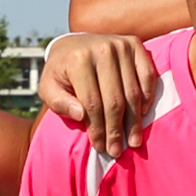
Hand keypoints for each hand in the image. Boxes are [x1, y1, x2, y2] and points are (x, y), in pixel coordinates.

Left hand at [37, 32, 159, 153]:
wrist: (73, 44)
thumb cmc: (61, 72)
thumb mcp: (48, 87)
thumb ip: (59, 102)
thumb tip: (80, 115)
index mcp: (78, 59)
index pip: (92, 103)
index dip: (97, 128)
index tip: (101, 147)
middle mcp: (102, 49)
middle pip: (114, 100)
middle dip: (116, 130)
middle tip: (117, 150)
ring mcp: (121, 45)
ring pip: (132, 92)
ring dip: (134, 121)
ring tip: (133, 141)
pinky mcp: (135, 44)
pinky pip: (147, 76)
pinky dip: (147, 97)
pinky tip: (142, 114)